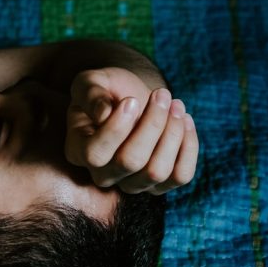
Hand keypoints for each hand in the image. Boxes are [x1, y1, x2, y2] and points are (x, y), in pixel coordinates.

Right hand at [64, 68, 198, 194]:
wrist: (131, 98)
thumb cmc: (107, 90)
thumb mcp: (91, 82)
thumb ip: (90, 94)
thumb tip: (103, 114)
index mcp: (78, 150)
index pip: (95, 154)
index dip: (116, 129)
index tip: (131, 100)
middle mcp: (102, 174)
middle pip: (131, 162)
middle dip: (152, 124)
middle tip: (162, 94)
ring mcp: (131, 183)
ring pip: (156, 172)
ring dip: (172, 133)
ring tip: (176, 104)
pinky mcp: (159, 184)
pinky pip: (180, 176)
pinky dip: (189, 147)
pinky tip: (185, 120)